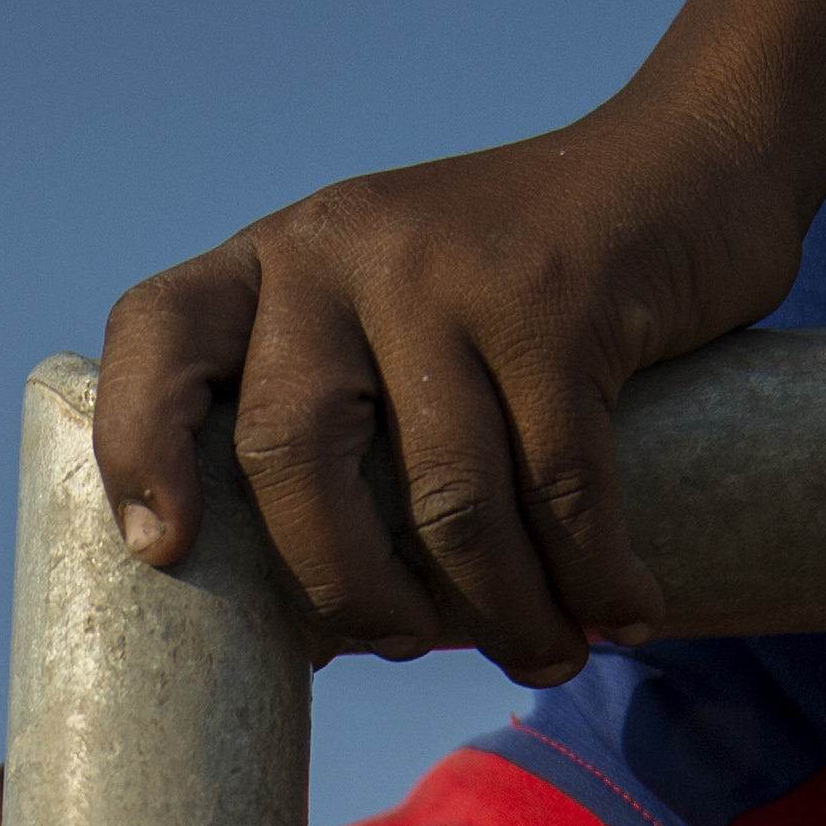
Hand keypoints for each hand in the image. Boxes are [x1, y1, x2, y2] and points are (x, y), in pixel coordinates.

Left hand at [96, 97, 809, 682]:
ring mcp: (445, 266)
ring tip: (545, 656)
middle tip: (409, 645)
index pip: (156, 338)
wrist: (685, 169)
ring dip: (504, 612)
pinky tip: (620, 614)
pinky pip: (561, 482)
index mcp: (271, 267)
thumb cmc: (519, 306)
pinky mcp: (557, 296)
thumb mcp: (396, 330)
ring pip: (445, 496)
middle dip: (352, 591)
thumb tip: (302, 638)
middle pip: (296, 456)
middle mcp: (337, 250)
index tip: (164, 554)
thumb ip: (343, 433)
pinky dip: (595, 575)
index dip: (140, 446)